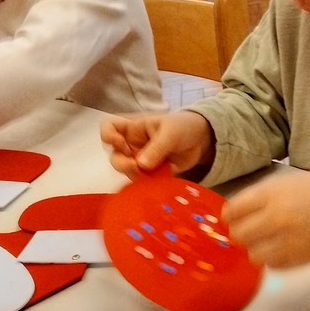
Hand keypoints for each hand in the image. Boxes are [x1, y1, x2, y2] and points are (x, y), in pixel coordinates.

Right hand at [100, 111, 214, 179]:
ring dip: (133, 174)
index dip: (108, 136)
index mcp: (133, 127)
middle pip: (114, 154)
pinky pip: (141, 180)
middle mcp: (132, 144)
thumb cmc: (182, 127)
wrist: (201, 141)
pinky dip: (144, 183)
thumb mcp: (170, 132)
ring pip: (126, 170)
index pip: (109, 127)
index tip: (119, 143)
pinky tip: (153, 182)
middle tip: (135, 166)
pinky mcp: (150, 173)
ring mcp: (139, 159)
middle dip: (121, 162)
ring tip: (147, 174)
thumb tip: (140, 165)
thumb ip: (156, 147)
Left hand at [222, 170, 309, 268]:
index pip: (232, 211)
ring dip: (255, 248)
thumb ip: (256, 197)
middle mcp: (277, 218)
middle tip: (249, 229)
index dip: (230, 215)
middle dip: (240, 232)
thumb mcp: (282, 184)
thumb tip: (230, 215)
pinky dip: (272, 258)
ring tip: (266, 240)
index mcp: (271, 195)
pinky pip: (271, 265)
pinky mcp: (298, 259)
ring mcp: (288, 241)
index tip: (234, 216)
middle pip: (238, 235)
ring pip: (252, 254)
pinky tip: (281, 247)